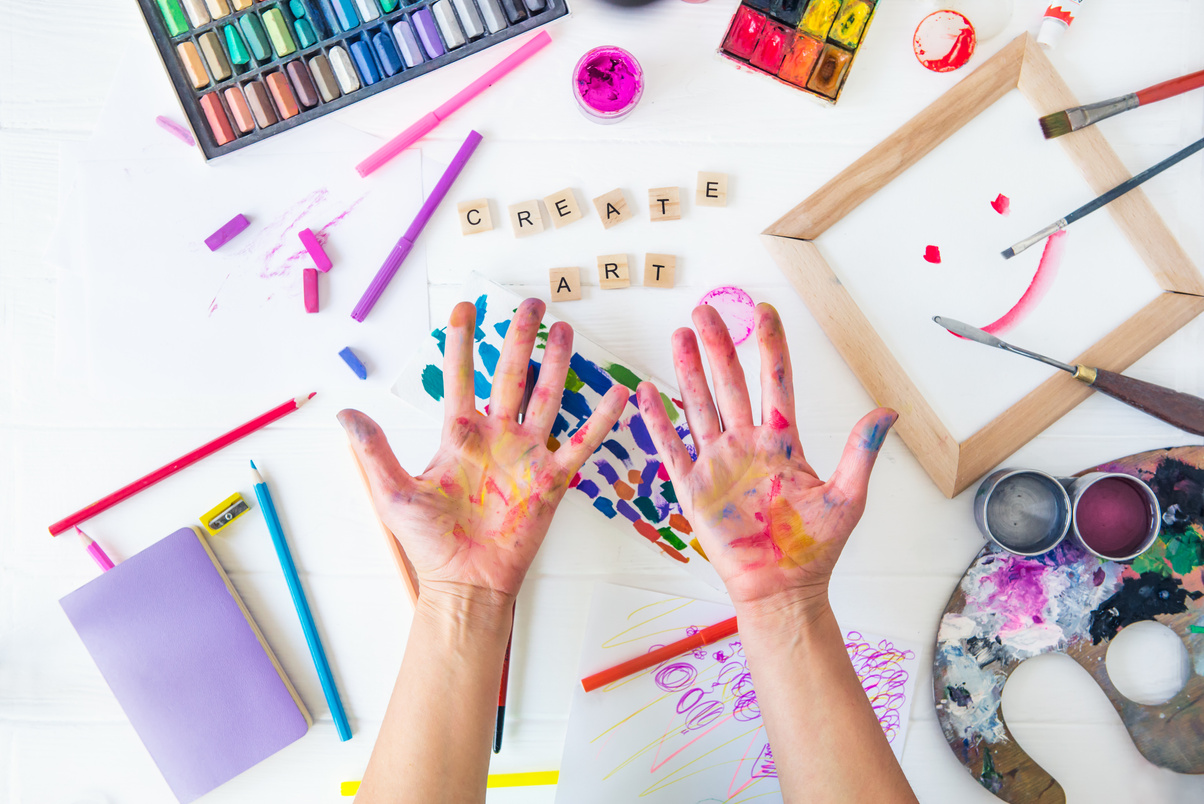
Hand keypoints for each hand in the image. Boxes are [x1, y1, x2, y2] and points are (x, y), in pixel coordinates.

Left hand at [340, 299, 627, 602]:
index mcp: (460, 435)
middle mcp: (497, 437)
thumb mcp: (393, 493)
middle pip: (512, 375)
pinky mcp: (551, 480)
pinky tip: (617, 394)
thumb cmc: (430, 542)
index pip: (462, 377)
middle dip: (521, 338)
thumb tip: (345, 412)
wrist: (465, 582)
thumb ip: (374, 450)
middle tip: (531, 304)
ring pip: (547, 397)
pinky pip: (581, 444)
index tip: (465, 307)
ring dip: (557, 364)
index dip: (463, 342)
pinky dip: (600, 420)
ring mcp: (527, 455)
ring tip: (564, 329)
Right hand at [636, 303, 895, 611]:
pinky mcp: (694, 488)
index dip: (770, 346)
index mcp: (782, 441)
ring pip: (699, 406)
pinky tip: (647, 392)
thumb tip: (889, 411)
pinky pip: (672, 448)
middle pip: (729, 383)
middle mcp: (746, 444)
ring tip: (679, 335)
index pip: (774, 382)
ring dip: (688, 370)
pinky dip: (658, 421)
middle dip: (718, 345)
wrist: (783, 589)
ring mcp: (718, 463)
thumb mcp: (847, 497)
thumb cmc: (815, 548)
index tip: (765, 311)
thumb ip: (861, 451)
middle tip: (706, 309)